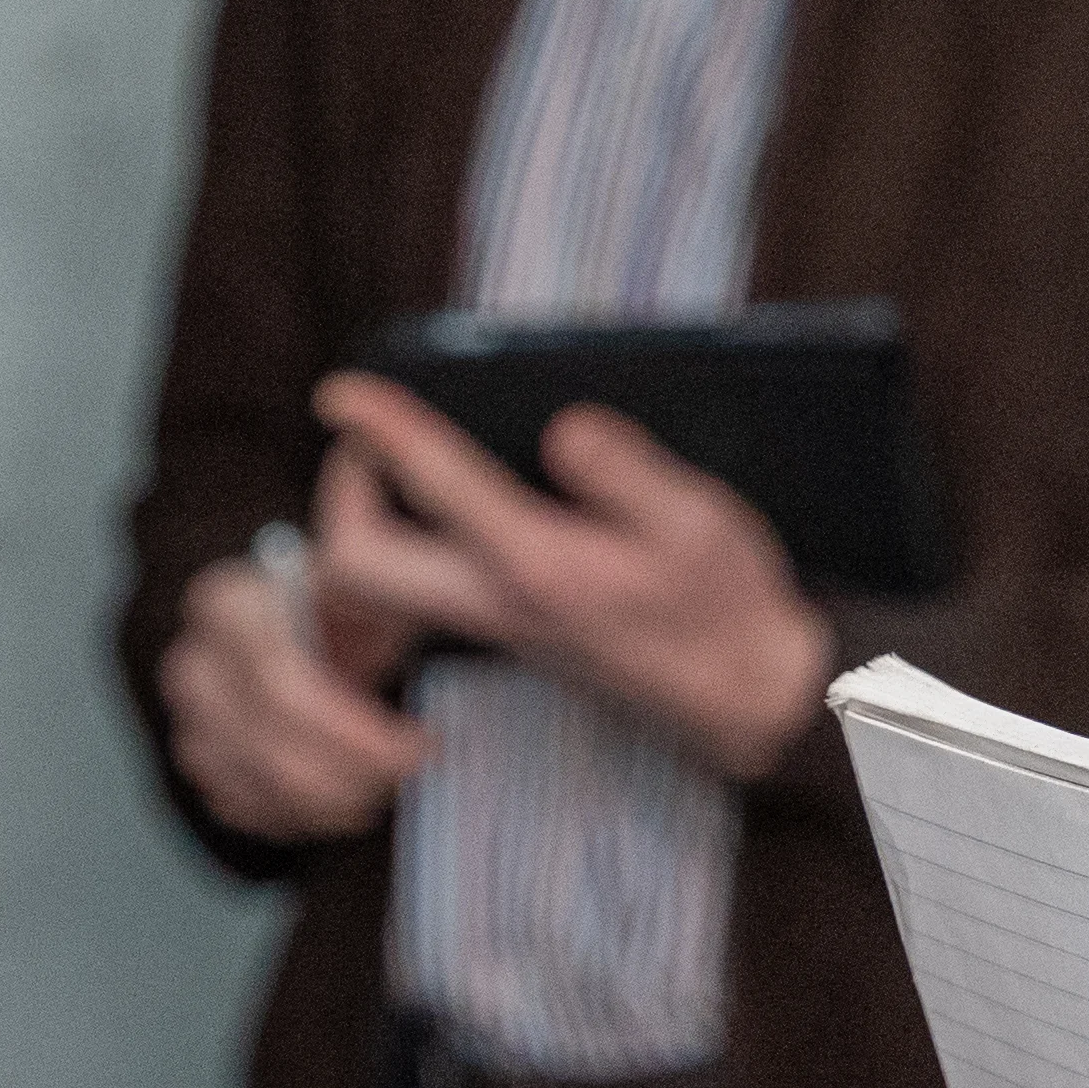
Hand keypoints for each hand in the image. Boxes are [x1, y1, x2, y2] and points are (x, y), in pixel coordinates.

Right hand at [160, 539, 428, 846]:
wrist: (296, 632)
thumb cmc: (341, 604)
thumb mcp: (367, 572)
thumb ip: (369, 540)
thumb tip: (361, 458)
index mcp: (229, 607)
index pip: (283, 684)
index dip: (357, 728)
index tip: (422, 739)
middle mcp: (192, 665)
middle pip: (271, 748)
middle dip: (356, 771)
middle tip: (415, 766)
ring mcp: (187, 720)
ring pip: (259, 789)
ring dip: (337, 798)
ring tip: (390, 780)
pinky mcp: (197, 765)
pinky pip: (244, 812)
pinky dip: (304, 816)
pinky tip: (349, 794)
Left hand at [309, 374, 834, 780]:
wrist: (745, 696)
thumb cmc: (726, 605)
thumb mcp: (698, 523)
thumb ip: (627, 471)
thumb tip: (563, 427)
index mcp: (540, 566)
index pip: (435, 486)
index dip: (383, 428)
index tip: (342, 390)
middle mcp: (498, 603)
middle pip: (356, 566)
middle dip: (343, 492)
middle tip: (372, 437)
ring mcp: (495, 625)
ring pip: (376, 587)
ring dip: (363, 518)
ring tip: (397, 457)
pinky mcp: (507, 630)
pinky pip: (415, 588)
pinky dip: (404, 536)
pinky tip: (445, 494)